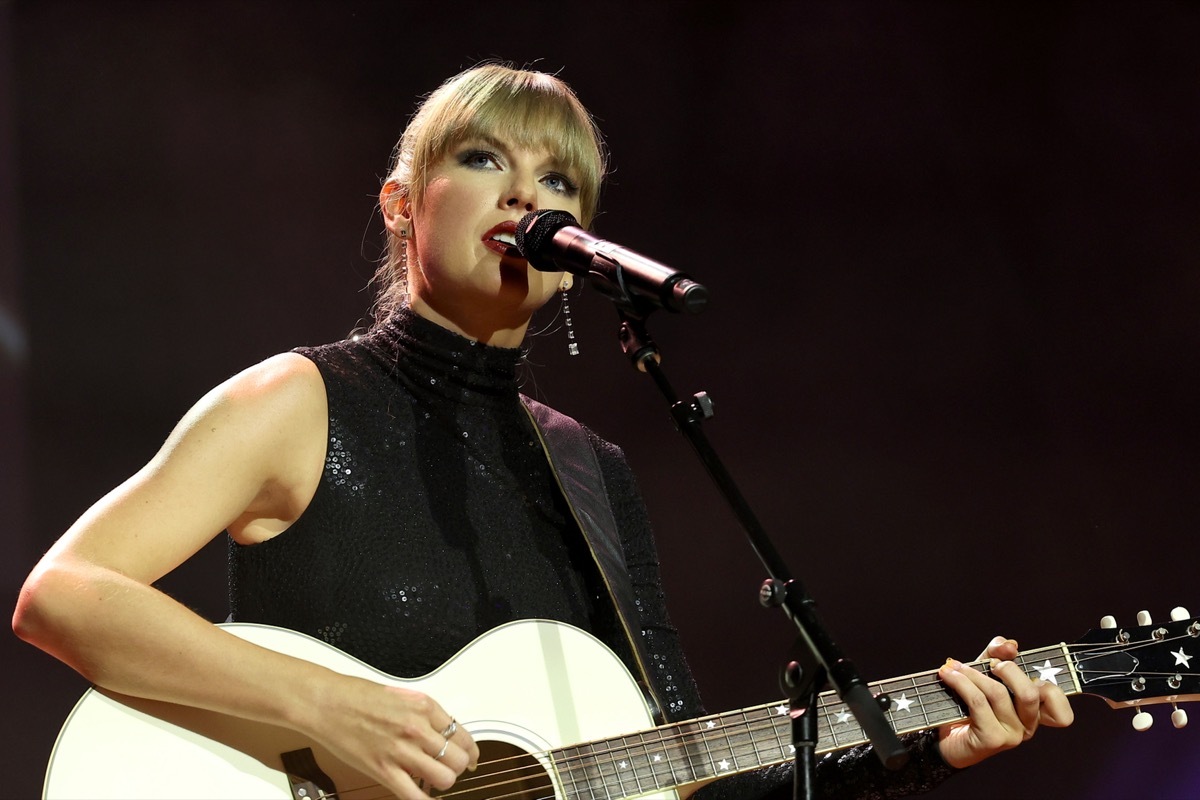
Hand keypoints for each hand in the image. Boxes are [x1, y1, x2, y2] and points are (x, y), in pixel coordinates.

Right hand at [310, 676, 479, 799]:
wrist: (325, 703)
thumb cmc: (356, 696)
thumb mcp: (401, 696)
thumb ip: (423, 714)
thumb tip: (440, 731)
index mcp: (424, 706)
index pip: (462, 734)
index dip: (470, 750)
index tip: (470, 756)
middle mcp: (417, 728)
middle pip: (458, 759)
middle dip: (458, 766)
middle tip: (450, 768)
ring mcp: (401, 751)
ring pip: (444, 778)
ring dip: (443, 782)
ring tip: (434, 779)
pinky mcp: (384, 770)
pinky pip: (414, 796)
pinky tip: (425, 798)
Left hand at [935, 635, 1073, 768]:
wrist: (944, 736)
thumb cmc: (968, 703)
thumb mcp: (985, 673)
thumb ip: (997, 655)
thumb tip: (1010, 645)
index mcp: (1034, 711)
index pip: (1059, 704)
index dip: (1047, 685)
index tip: (1022, 671)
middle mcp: (1028, 726)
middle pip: (1030, 693)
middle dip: (1008, 670)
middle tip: (991, 664)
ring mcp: (1012, 735)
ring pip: (998, 694)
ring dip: (973, 674)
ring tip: (954, 668)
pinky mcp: (992, 739)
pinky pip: (978, 702)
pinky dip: (961, 683)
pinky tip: (949, 676)